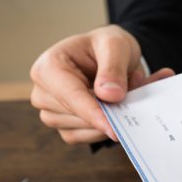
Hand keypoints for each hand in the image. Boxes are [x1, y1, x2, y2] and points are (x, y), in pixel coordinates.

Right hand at [30, 25, 173, 143]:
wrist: (110, 54)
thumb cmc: (107, 45)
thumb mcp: (116, 45)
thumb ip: (113, 68)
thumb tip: (110, 96)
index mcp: (48, 67)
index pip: (70, 96)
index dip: (93, 113)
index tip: (113, 128)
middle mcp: (44, 92)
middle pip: (77, 115)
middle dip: (109, 112)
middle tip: (137, 94)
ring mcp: (52, 112)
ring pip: (85, 129)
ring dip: (112, 118)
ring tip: (131, 95)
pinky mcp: (66, 126)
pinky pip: (89, 137)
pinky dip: (110, 126)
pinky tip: (122, 109)